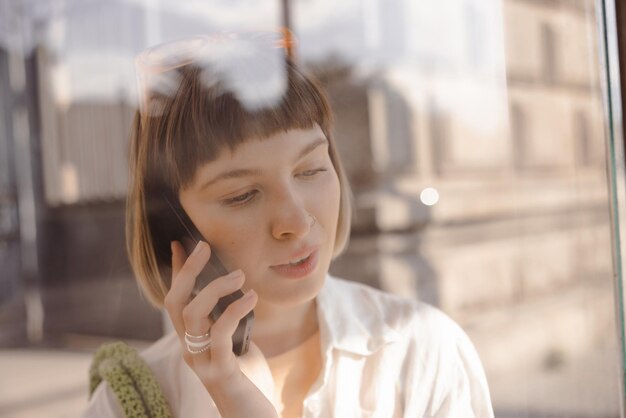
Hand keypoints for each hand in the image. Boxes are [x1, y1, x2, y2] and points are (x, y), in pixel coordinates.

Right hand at [164, 240, 276, 417]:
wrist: (252, 417)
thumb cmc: (247, 378)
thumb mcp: (236, 342)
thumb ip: (228, 318)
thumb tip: (231, 288)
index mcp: (192, 341)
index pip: (175, 300)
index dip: (179, 271)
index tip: (186, 243)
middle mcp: (189, 350)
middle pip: (174, 302)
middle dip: (187, 270)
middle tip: (206, 247)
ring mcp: (202, 361)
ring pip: (192, 314)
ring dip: (215, 288)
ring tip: (240, 276)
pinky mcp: (220, 370)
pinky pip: (219, 333)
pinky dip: (234, 310)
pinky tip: (252, 298)